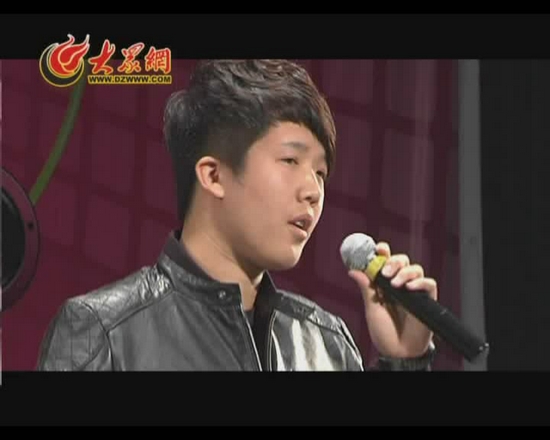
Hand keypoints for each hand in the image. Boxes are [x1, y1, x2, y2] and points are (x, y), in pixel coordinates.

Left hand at [348, 241, 436, 358]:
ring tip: (395, 284)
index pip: (385, 262)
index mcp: (385, 285)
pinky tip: (410, 288)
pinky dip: (420, 282)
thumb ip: (366, 288)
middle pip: (402, 261)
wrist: (398, 352)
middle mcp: (400, 284)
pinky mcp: (427, 300)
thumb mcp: (371, 308)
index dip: (382, 252)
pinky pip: (429, 283)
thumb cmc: (384, 332)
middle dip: (393, 261)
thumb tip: (353, 271)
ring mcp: (414, 291)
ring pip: (415, 269)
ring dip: (404, 272)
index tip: (377, 248)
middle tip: (385, 271)